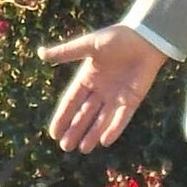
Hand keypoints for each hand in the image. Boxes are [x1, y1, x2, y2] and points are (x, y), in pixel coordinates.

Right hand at [39, 23, 168, 151]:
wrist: (146, 37)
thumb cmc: (117, 37)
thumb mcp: (88, 45)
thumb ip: (66, 52)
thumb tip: (40, 53)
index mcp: (87, 77)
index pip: (71, 101)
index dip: (63, 117)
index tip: (53, 133)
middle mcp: (100, 90)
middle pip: (84, 114)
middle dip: (75, 130)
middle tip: (65, 147)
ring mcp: (116, 96)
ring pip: (101, 120)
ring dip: (92, 134)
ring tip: (83, 149)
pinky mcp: (132, 99)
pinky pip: (121, 118)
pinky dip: (113, 129)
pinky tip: (104, 141)